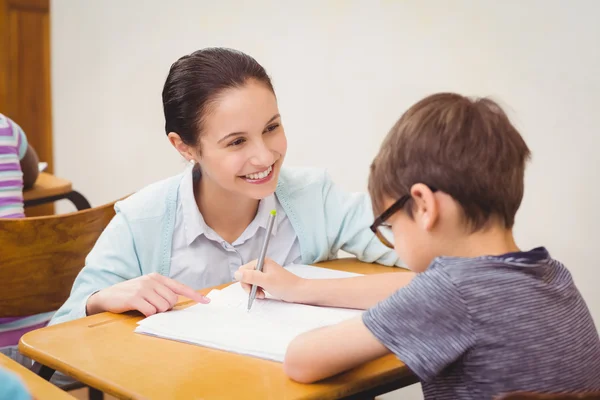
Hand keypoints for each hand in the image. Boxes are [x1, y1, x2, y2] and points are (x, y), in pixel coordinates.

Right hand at [86, 273, 209, 316]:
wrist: (106, 296)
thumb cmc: (129, 295)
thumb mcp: (146, 288)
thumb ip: (161, 292)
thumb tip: (175, 304)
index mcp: (157, 277)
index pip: (180, 287)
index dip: (194, 295)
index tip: (206, 302)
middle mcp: (151, 280)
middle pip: (172, 301)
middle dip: (165, 308)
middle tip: (152, 307)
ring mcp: (143, 288)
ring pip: (162, 307)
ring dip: (155, 312)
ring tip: (144, 308)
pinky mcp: (135, 297)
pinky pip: (150, 311)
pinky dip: (147, 315)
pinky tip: (139, 311)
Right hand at [234, 258, 303, 301]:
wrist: (299, 291)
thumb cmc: (285, 285)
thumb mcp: (265, 281)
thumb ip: (250, 277)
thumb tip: (236, 273)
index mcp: (261, 262)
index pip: (243, 270)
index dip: (245, 281)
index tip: (253, 289)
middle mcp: (262, 265)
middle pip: (246, 276)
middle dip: (249, 287)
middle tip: (258, 294)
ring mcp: (265, 273)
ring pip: (250, 281)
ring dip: (254, 290)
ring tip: (262, 295)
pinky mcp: (267, 280)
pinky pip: (256, 285)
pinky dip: (258, 291)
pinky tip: (263, 294)